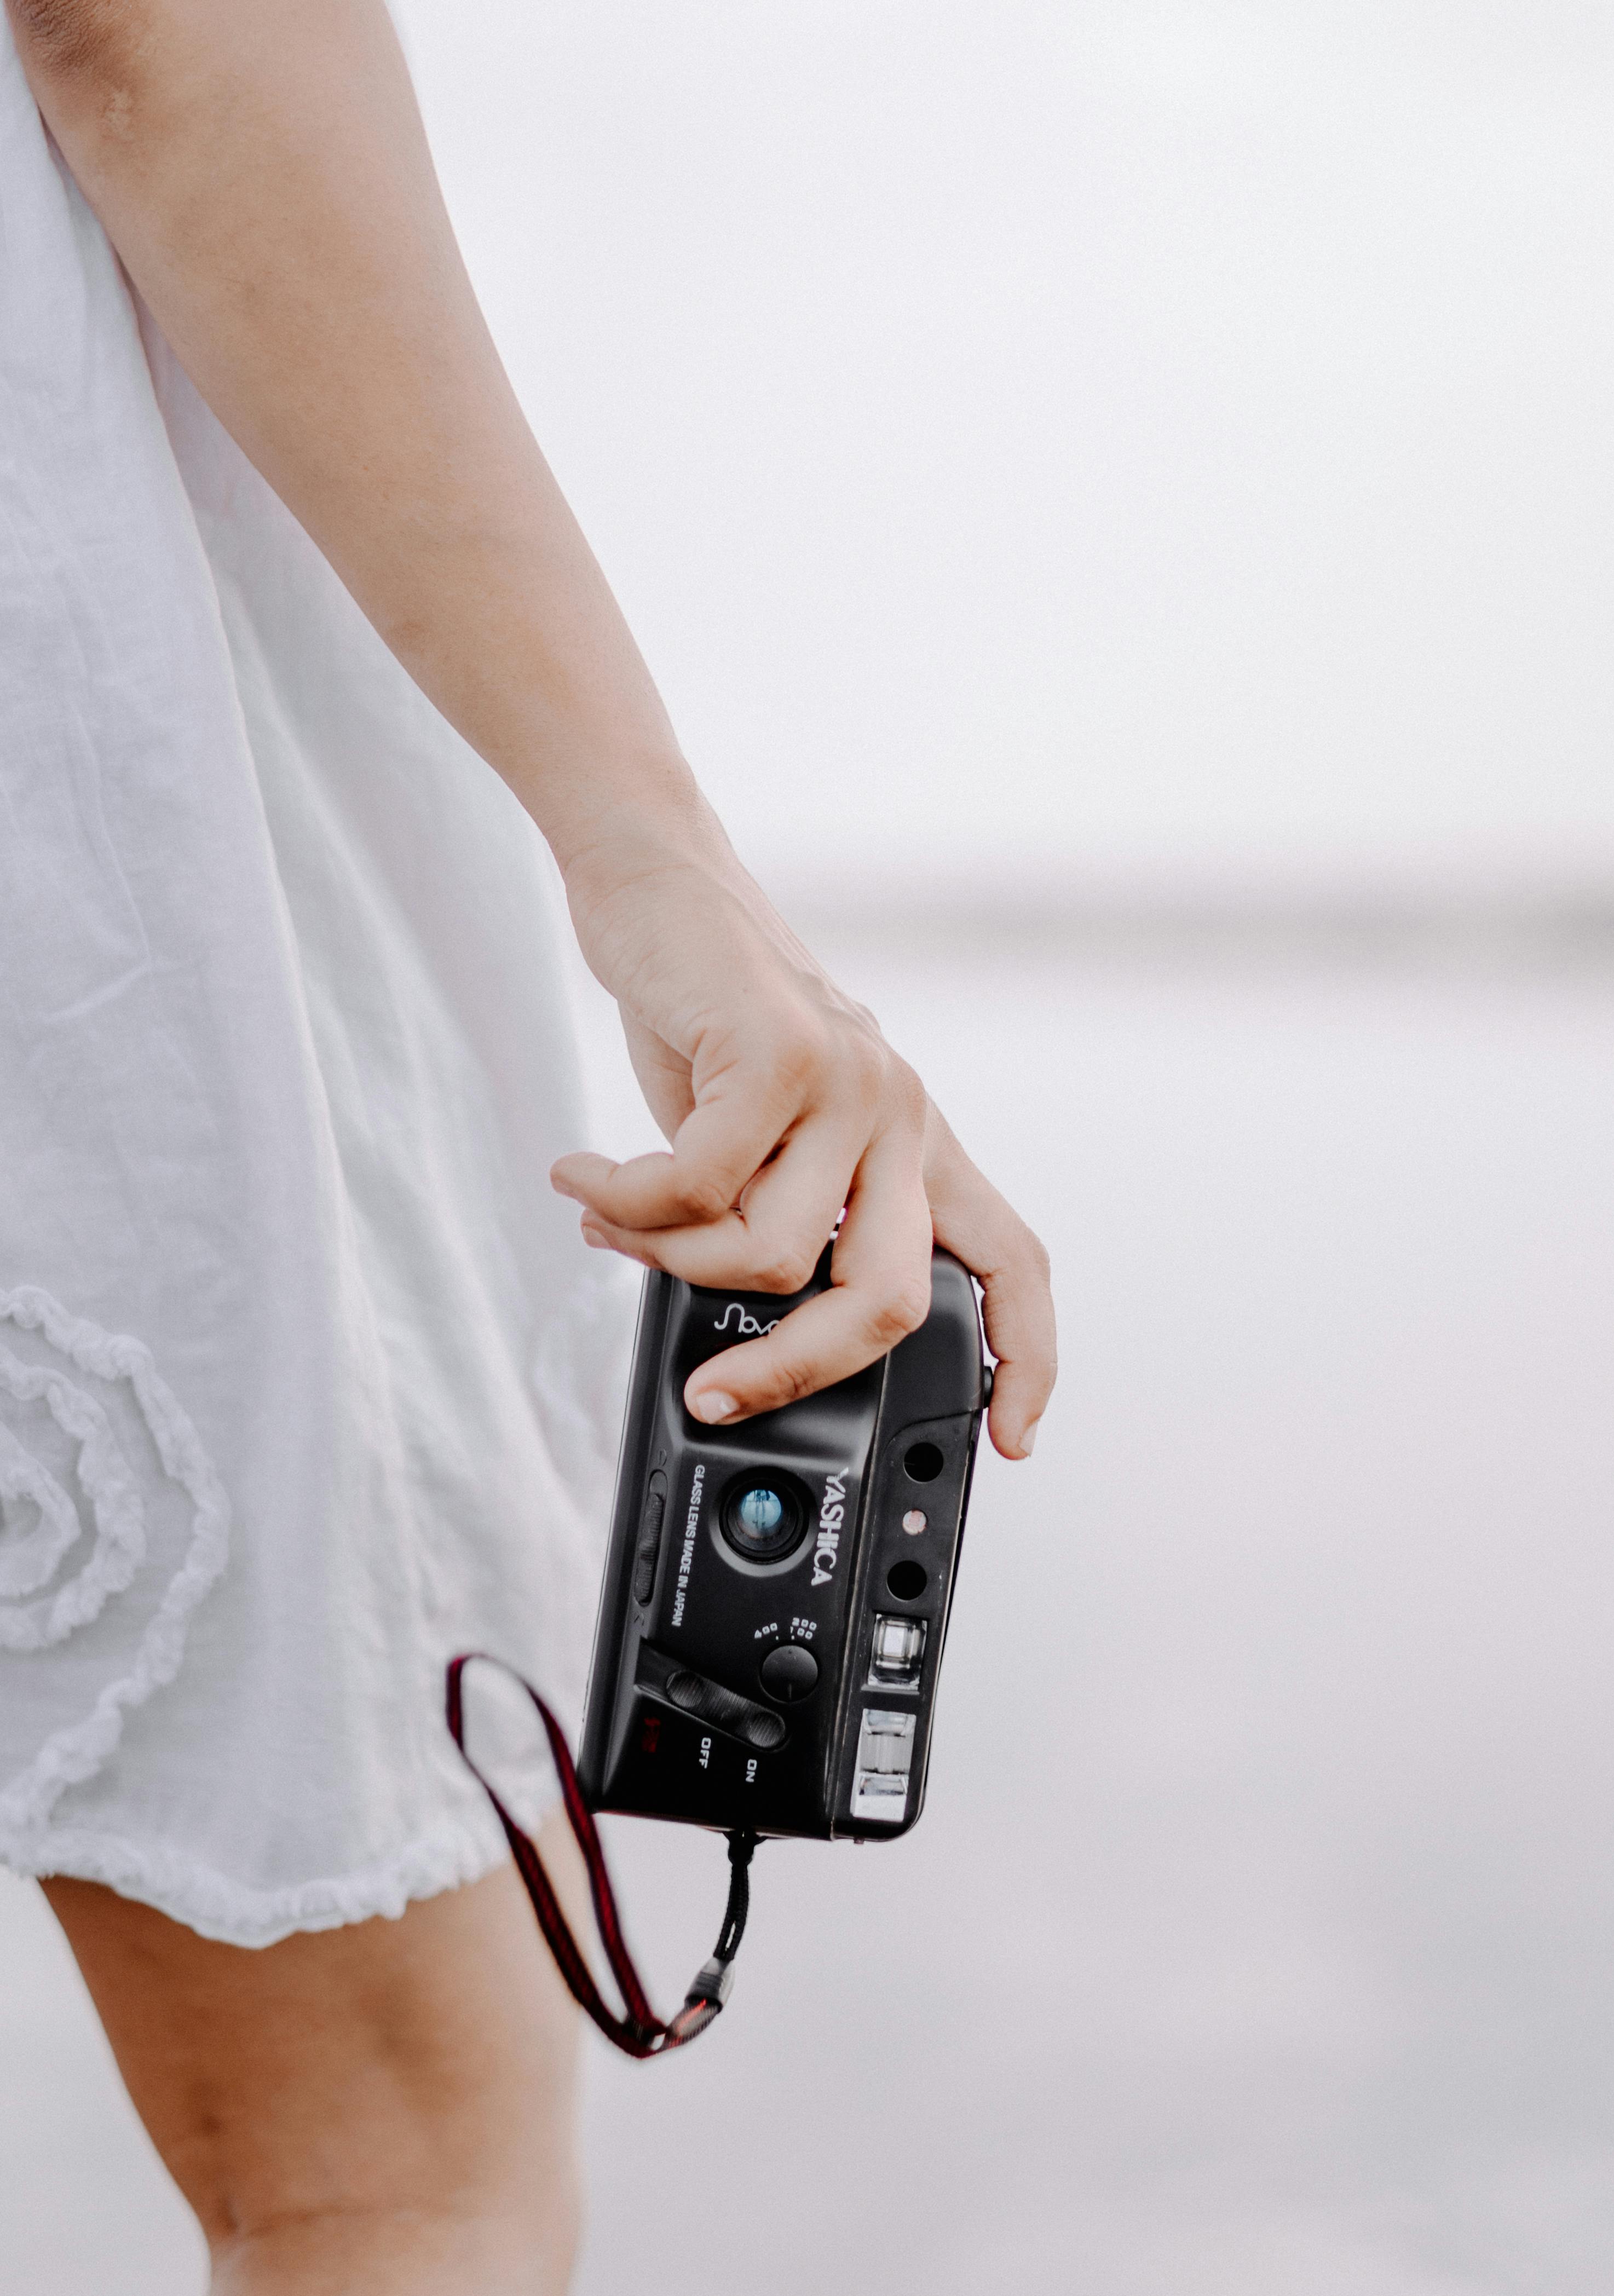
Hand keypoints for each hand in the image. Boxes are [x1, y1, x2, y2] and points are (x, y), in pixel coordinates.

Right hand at [551, 828, 1055, 1459]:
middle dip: (795, 1368)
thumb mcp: (762, 1129)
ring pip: (775, 1254)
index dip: (1025, 1358)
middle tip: (710, 1391)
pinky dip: (625, 1202)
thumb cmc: (704, 1015)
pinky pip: (698, 1189)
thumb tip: (727, 1334)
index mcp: (910, 1141)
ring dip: (670, 1257)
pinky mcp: (781, 1055)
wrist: (657, 880)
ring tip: (610, 1217)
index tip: (1013, 1436)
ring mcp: (851, 1082)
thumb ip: (772, 1213)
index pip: (1010, 1261)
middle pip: (889, 1298)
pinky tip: (584, 1176)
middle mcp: (900, 1114)